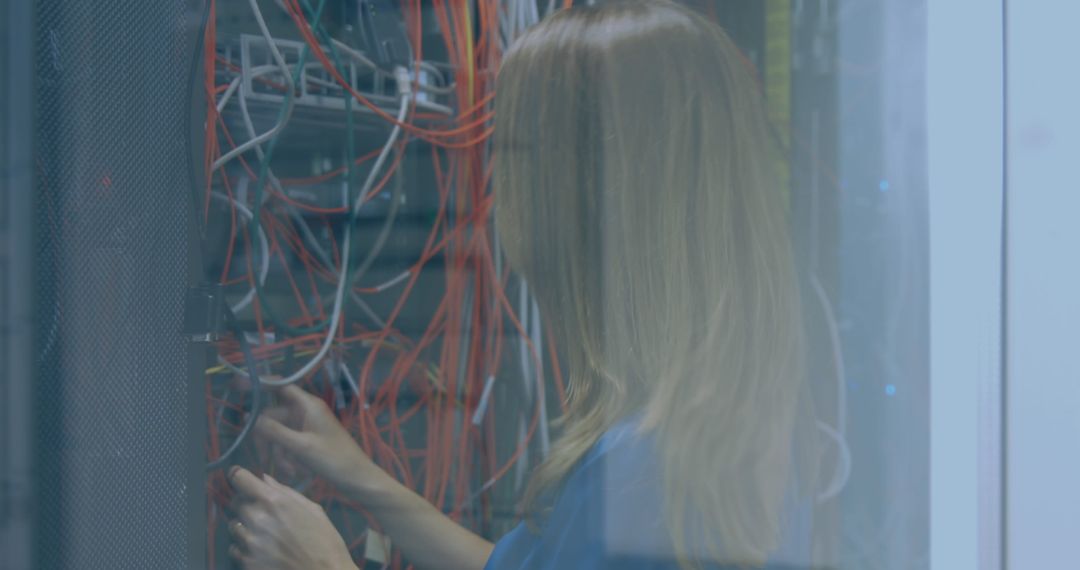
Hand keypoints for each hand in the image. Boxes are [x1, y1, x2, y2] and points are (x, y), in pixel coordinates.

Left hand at [228, 467, 356, 569]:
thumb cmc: (325, 542)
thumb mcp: (313, 510)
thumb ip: (287, 492)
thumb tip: (265, 480)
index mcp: (274, 501)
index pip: (239, 479)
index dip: (239, 476)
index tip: (240, 478)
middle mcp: (257, 519)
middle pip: (235, 502)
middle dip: (246, 503)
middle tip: (262, 511)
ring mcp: (250, 542)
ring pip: (232, 525)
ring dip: (244, 525)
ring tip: (262, 533)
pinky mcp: (246, 562)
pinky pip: (234, 549)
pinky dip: (243, 547)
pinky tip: (260, 549)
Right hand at [255, 384, 382, 495]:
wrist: (357, 479)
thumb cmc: (334, 459)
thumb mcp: (301, 446)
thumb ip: (275, 431)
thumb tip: (251, 418)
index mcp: (307, 404)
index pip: (279, 386)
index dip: (259, 383)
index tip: (238, 385)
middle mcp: (305, 411)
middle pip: (273, 417)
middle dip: (268, 440)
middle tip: (264, 460)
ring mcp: (306, 427)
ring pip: (279, 435)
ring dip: (280, 454)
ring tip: (291, 472)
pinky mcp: (308, 441)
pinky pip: (289, 445)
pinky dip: (289, 458)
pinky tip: (296, 473)